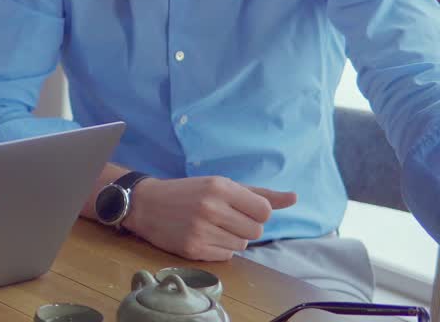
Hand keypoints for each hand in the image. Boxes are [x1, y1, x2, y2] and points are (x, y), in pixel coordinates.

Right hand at [125, 176, 297, 260]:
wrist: (146, 204)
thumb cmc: (188, 192)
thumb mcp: (220, 185)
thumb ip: (258, 194)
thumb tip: (295, 197)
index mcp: (219, 187)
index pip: (264, 210)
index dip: (256, 212)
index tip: (240, 208)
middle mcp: (211, 208)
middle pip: (256, 231)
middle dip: (245, 227)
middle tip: (225, 219)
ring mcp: (201, 230)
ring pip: (242, 245)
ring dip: (232, 238)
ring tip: (212, 227)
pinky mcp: (193, 249)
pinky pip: (226, 256)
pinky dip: (219, 249)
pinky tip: (203, 236)